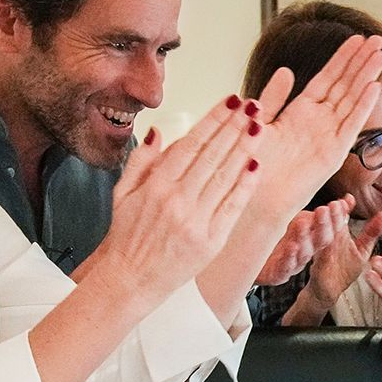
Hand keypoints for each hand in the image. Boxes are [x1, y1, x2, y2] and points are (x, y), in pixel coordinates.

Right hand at [88, 96, 263, 306]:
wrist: (130, 279)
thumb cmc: (126, 237)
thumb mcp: (122, 193)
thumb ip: (140, 161)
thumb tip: (157, 132)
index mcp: (156, 185)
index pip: (191, 143)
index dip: (213, 119)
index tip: (230, 102)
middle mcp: (177, 200)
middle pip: (212, 155)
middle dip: (234, 127)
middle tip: (253, 106)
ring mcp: (196, 221)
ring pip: (225, 177)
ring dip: (244, 150)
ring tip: (259, 127)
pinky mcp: (211, 241)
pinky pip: (232, 207)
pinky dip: (245, 186)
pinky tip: (256, 166)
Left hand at [247, 33, 381, 214]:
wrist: (256, 197)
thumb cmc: (254, 165)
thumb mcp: (261, 122)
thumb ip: (274, 97)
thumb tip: (286, 71)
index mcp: (301, 112)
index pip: (327, 77)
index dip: (343, 57)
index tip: (357, 39)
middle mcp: (319, 123)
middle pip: (345, 85)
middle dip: (361, 61)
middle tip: (378, 39)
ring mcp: (328, 137)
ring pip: (352, 101)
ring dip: (366, 77)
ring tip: (381, 55)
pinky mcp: (333, 155)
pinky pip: (350, 126)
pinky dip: (362, 107)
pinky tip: (373, 88)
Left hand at [256, 196, 353, 286]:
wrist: (250, 256)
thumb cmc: (276, 237)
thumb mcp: (298, 219)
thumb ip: (316, 214)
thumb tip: (346, 199)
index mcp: (312, 238)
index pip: (330, 228)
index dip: (335, 217)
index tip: (336, 204)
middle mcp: (305, 251)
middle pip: (320, 241)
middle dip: (323, 225)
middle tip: (323, 210)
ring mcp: (292, 263)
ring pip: (304, 254)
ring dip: (304, 239)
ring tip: (302, 224)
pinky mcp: (277, 274)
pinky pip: (285, 268)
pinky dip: (289, 259)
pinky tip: (291, 248)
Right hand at [308, 208, 381, 307]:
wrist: (328, 291)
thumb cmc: (343, 268)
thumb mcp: (360, 249)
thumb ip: (370, 233)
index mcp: (336, 233)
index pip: (338, 216)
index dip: (343, 208)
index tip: (349, 200)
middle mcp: (324, 239)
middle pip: (326, 224)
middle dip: (330, 214)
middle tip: (335, 204)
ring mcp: (317, 251)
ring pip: (315, 237)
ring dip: (317, 226)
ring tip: (320, 214)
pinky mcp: (313, 266)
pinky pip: (306, 256)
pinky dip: (301, 249)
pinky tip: (300, 244)